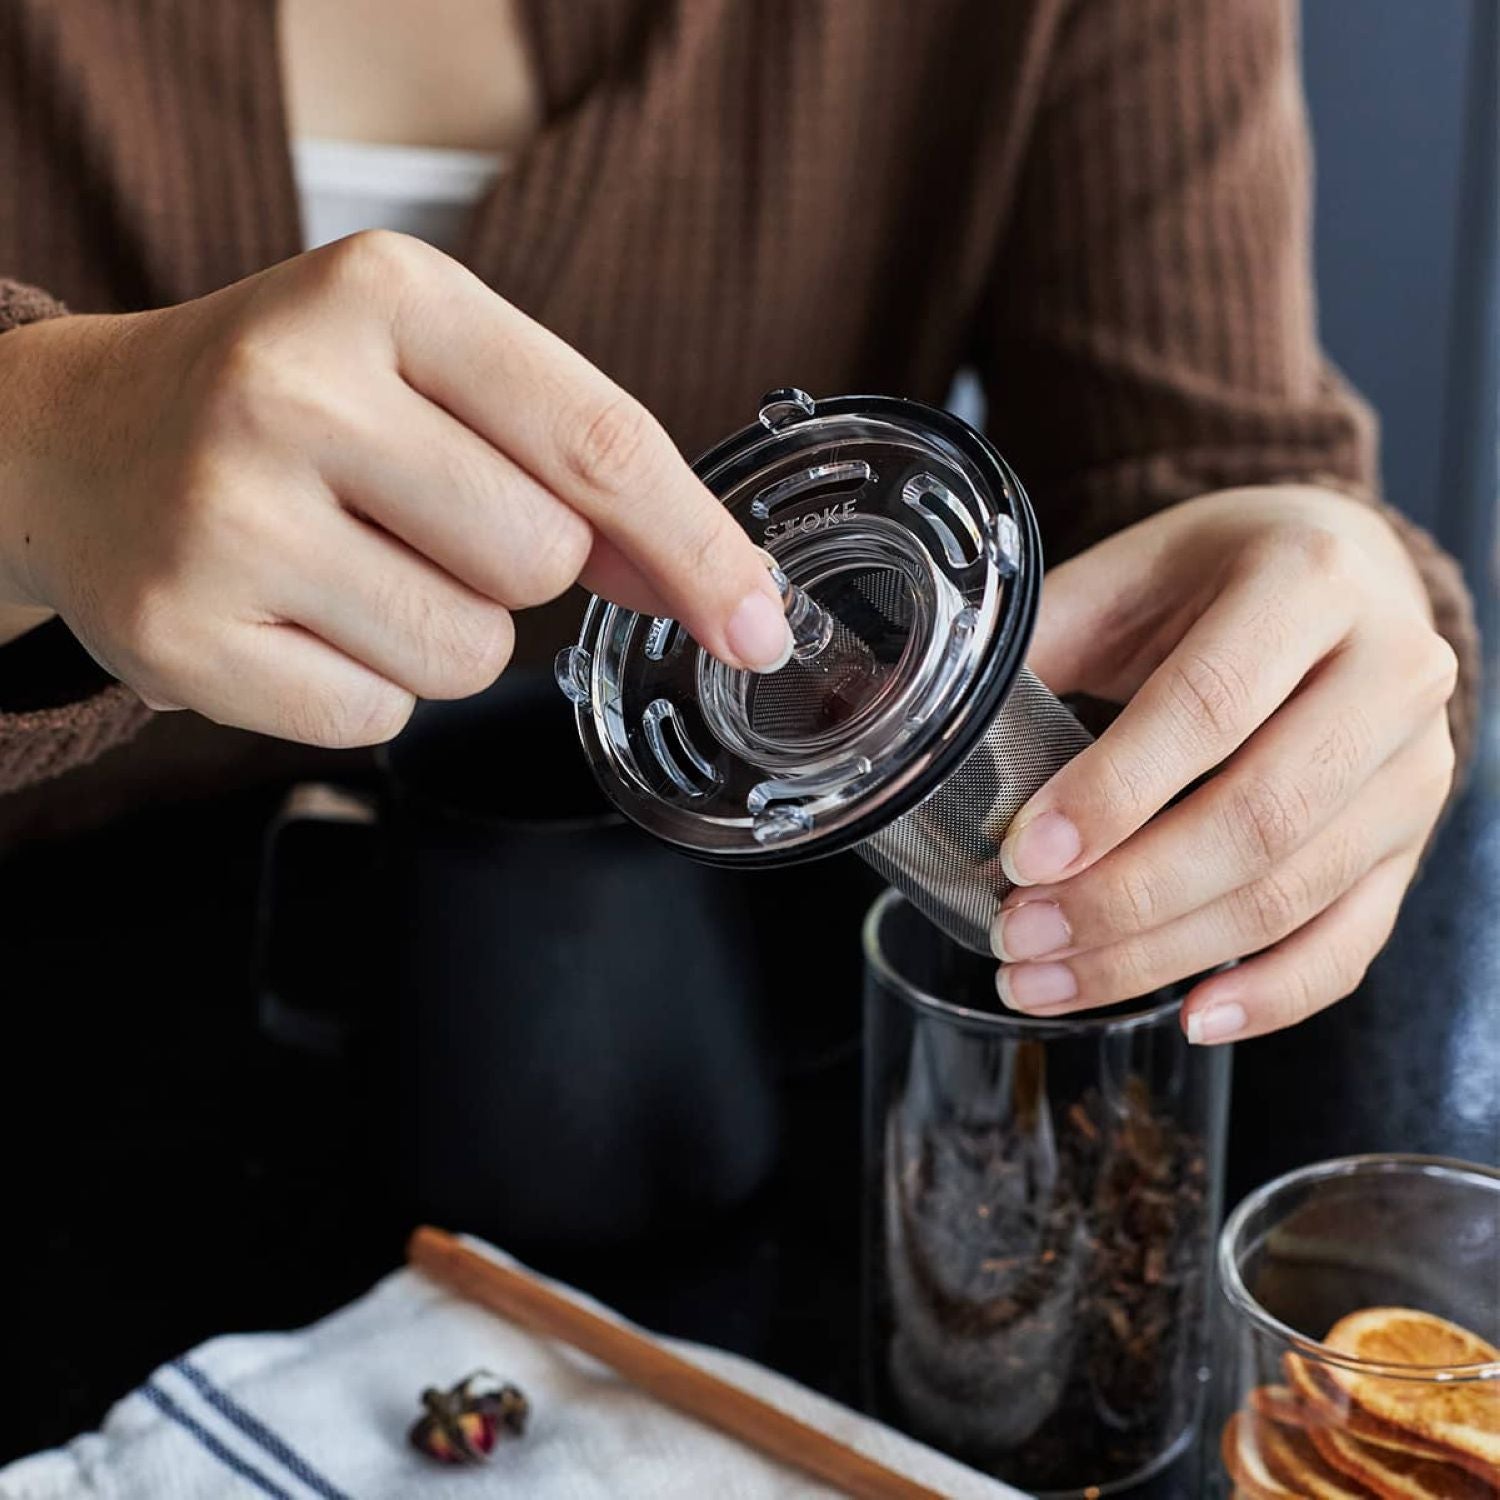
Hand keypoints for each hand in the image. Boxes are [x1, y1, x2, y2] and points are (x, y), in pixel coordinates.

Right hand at [0, 231, 790, 743]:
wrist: (82, 441)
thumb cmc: (295, 407)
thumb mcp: (435, 376)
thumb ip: (580, 470)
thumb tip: (723, 590)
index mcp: (387, 296)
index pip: (600, 442)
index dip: (699, 548)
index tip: (760, 625)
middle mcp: (296, 390)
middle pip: (541, 564)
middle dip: (516, 574)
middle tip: (417, 520)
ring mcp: (228, 515)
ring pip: (468, 658)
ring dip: (442, 636)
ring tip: (348, 565)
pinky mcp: (181, 631)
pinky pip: (377, 718)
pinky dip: (363, 687)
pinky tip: (295, 617)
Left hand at [991, 488, 1457, 1043]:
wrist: (1345, 572)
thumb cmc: (1216, 577)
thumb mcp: (1127, 573)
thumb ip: (1043, 643)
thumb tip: (938, 739)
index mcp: (1309, 581)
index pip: (1209, 704)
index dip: (1110, 793)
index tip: (1021, 855)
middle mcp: (1390, 674)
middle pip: (1258, 818)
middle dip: (1123, 896)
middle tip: (1017, 933)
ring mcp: (1415, 768)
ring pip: (1293, 894)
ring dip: (1161, 955)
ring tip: (1051, 978)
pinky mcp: (1414, 841)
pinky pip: (1351, 942)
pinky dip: (1271, 996)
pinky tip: (1188, 1015)